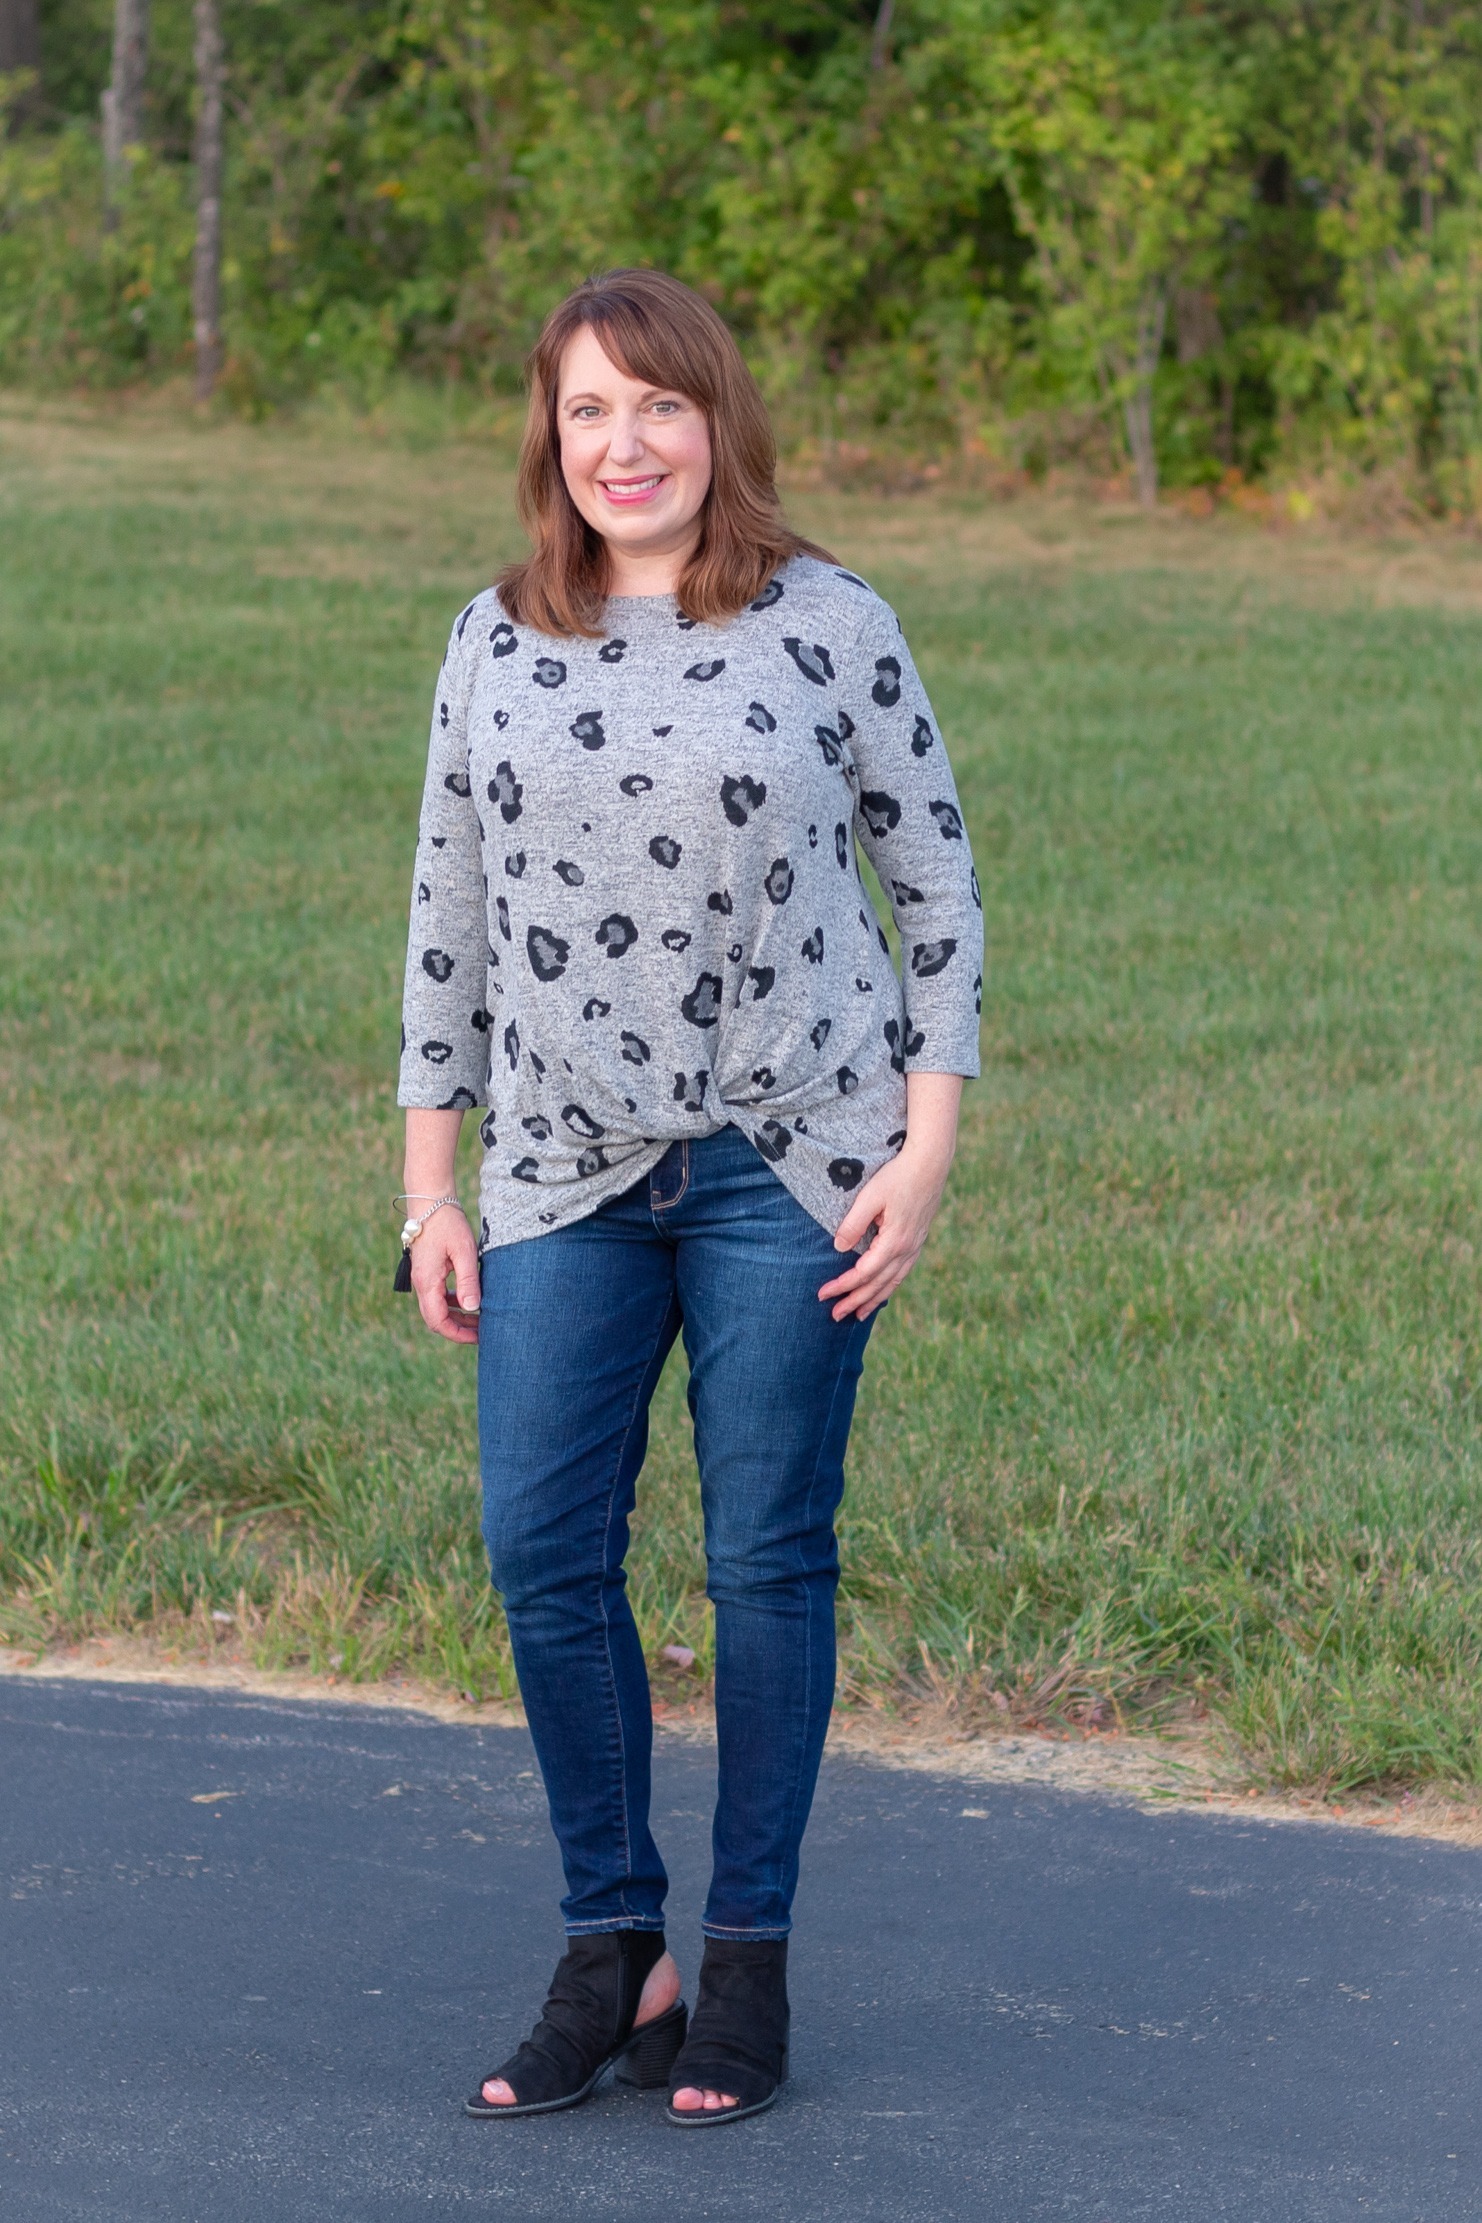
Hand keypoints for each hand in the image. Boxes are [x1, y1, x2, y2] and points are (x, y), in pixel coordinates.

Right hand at [410, 1204, 480, 1343]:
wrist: (431, 1201)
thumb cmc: (448, 1223)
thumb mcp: (464, 1251)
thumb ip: (468, 1280)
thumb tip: (472, 1308)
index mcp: (427, 1282)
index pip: (438, 1321)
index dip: (458, 1334)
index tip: (479, 1337)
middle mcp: (420, 1283)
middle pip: (436, 1319)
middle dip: (459, 1329)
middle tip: (484, 1331)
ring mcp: (422, 1277)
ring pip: (436, 1308)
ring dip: (456, 1316)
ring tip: (480, 1317)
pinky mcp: (426, 1271)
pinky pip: (436, 1296)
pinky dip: (452, 1303)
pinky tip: (468, 1299)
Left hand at [817, 1144, 952, 1322]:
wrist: (930, 1164)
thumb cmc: (898, 1176)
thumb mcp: (870, 1197)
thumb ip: (853, 1224)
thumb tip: (839, 1249)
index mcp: (893, 1242)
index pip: (863, 1273)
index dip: (842, 1286)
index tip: (822, 1294)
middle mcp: (907, 1250)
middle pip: (878, 1285)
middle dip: (855, 1301)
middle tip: (835, 1316)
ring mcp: (915, 1246)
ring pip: (893, 1282)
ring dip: (874, 1300)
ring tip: (858, 1315)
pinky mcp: (917, 1240)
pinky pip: (902, 1272)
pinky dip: (890, 1286)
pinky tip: (882, 1291)